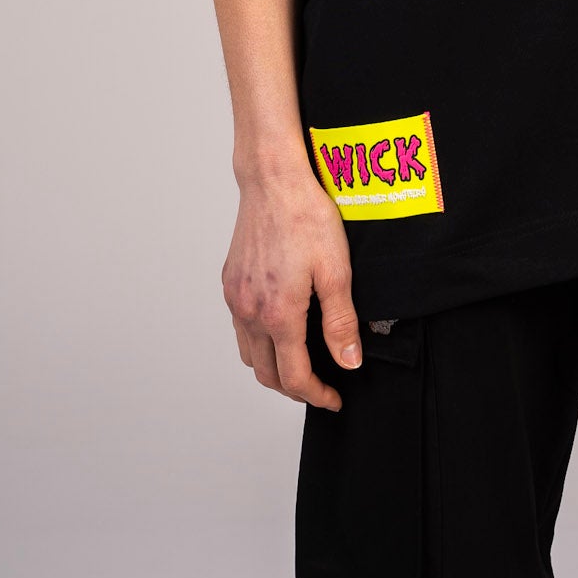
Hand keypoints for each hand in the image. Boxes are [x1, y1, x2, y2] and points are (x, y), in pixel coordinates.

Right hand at [222, 152, 362, 409]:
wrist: (273, 179)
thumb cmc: (305, 216)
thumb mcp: (336, 270)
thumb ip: (341, 322)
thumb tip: (348, 362)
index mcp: (278, 315)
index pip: (294, 377)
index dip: (317, 396)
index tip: (334, 398)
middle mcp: (249, 312)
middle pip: (266, 374)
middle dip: (294, 388)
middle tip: (320, 386)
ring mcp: (235, 297)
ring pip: (248, 354)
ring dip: (272, 369)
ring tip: (299, 363)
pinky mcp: (229, 282)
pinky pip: (239, 329)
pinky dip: (257, 343)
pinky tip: (277, 328)